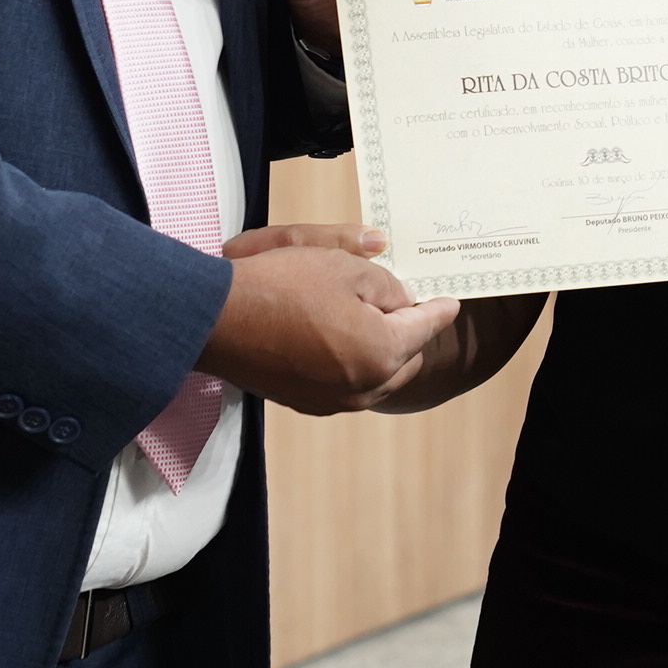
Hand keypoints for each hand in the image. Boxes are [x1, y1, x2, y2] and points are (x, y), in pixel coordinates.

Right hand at [196, 226, 460, 413]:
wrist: (216, 320)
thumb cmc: (279, 286)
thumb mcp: (343, 265)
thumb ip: (385, 281)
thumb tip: (401, 295)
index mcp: (381, 351)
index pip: (425, 326)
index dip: (439, 308)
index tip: (450, 301)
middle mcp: (363, 386)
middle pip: (407, 359)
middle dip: (411, 331)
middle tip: (405, 302)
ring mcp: (333, 400)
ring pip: (380, 377)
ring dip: (384, 351)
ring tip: (375, 318)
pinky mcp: (307, 402)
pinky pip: (350, 386)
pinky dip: (358, 365)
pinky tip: (344, 340)